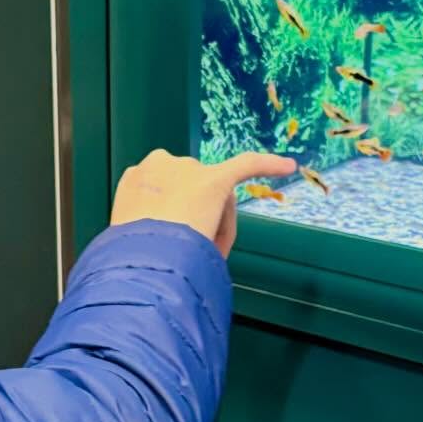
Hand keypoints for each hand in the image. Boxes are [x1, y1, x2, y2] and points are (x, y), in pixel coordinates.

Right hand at [110, 150, 297, 258]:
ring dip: (217, 222)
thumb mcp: (135, 238)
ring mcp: (187, 169)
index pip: (166, 194)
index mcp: (135, 178)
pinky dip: (269, 166)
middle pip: (192, 190)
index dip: (174, 221)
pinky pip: (247, 165)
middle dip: (196, 218)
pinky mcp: (217, 178)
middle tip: (190, 252)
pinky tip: (287, 166)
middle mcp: (159, 164)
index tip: (171, 244)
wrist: (141, 257)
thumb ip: (156, 229)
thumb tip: (180, 239)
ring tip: (205, 250)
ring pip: (215, 195)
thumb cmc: (135, 256)